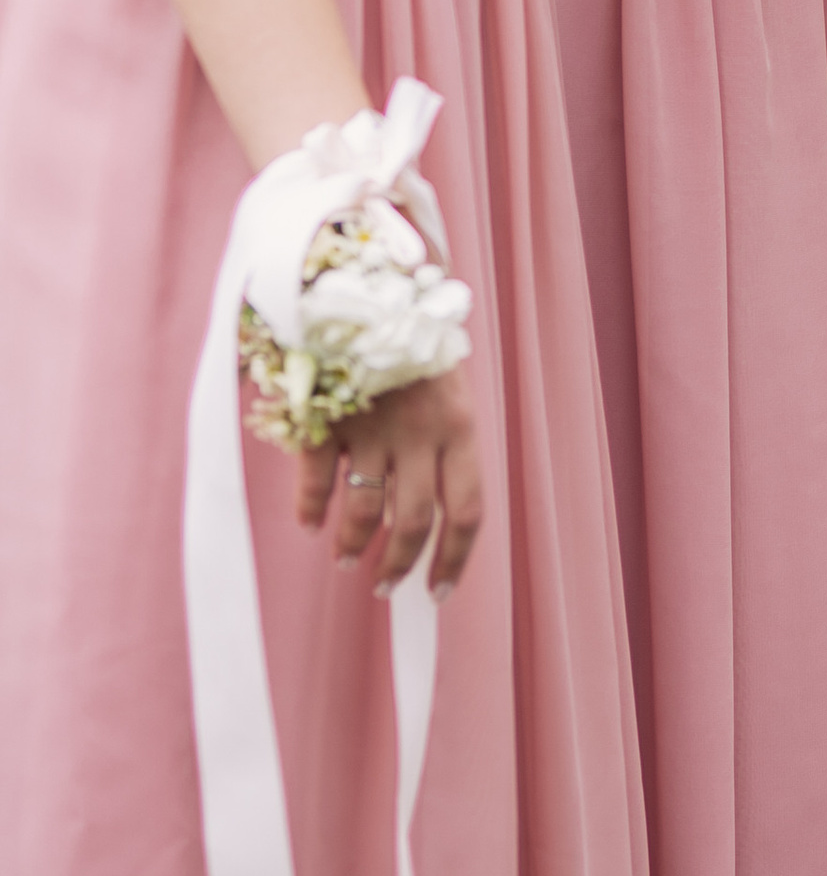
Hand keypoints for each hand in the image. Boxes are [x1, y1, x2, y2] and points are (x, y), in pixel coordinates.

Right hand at [298, 369, 485, 597]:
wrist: (375, 285)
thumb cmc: (419, 347)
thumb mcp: (449, 392)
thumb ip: (444, 447)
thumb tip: (430, 516)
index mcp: (460, 428)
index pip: (466, 511)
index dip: (454, 558)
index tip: (438, 590)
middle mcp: (420, 433)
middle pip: (412, 521)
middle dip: (397, 564)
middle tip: (384, 587)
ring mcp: (372, 425)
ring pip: (364, 509)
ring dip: (352, 543)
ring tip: (345, 559)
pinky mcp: (328, 416)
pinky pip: (318, 478)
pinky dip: (312, 508)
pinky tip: (310, 524)